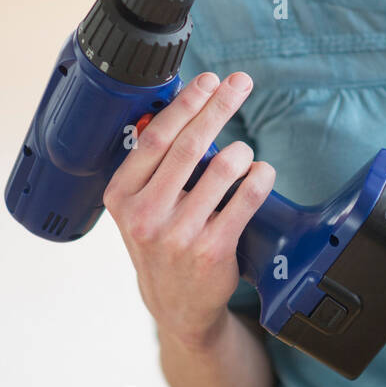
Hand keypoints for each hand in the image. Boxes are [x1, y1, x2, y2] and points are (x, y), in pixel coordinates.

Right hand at [103, 72, 274, 349]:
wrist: (176, 305)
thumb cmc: (162, 241)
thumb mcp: (140, 205)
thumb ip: (155, 162)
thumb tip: (183, 105)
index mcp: (122, 196)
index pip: (156, 137)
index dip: (186, 103)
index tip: (208, 81)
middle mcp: (145, 215)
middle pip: (189, 144)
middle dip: (218, 106)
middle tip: (240, 83)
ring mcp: (178, 235)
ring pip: (222, 168)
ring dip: (241, 150)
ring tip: (244, 152)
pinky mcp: (212, 250)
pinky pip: (246, 198)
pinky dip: (260, 176)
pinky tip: (261, 172)